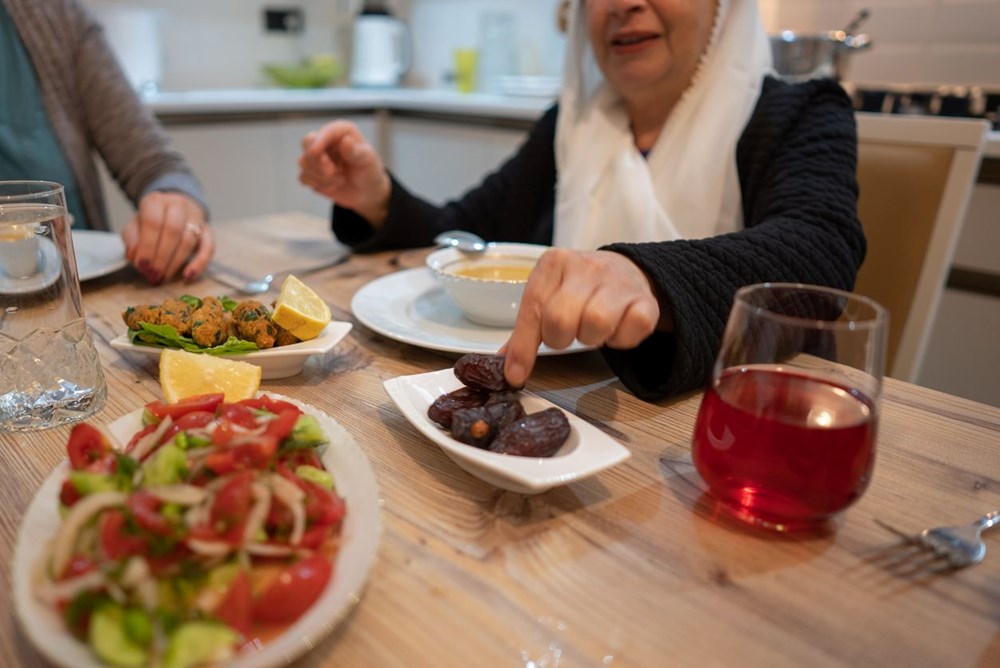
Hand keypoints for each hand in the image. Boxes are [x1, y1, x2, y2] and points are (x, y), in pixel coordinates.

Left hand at [122, 192, 212, 283]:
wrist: (174, 209)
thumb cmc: (152, 221)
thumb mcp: (135, 225)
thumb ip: (132, 239)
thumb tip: (134, 256)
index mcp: (156, 201)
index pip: (153, 222)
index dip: (147, 246)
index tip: (142, 266)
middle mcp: (178, 205)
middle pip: (173, 231)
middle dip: (162, 257)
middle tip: (153, 275)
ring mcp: (196, 216)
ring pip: (189, 240)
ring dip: (175, 263)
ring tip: (164, 277)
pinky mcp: (207, 230)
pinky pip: (209, 247)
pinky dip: (199, 264)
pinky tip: (188, 276)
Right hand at [299, 120, 391, 224]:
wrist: (366, 192)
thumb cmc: (369, 171)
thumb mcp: (369, 161)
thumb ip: (357, 152)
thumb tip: (345, 141)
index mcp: (341, 132)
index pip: (325, 132)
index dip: (318, 142)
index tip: (316, 153)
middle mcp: (326, 140)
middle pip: (307, 143)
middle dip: (317, 161)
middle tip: (333, 172)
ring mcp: (317, 156)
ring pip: (304, 162)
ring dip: (321, 176)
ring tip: (340, 179)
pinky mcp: (311, 171)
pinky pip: (303, 177)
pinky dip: (317, 184)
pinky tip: (332, 185)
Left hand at [502, 249, 661, 386]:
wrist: (629, 270)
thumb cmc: (582, 289)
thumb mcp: (549, 296)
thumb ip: (527, 329)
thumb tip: (505, 366)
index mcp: (554, 263)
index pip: (533, 308)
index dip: (523, 346)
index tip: (516, 374)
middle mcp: (585, 266)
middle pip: (560, 319)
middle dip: (560, 338)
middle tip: (568, 334)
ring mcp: (618, 280)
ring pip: (596, 323)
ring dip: (591, 338)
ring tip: (592, 329)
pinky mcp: (646, 300)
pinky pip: (631, 330)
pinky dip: (621, 340)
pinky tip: (616, 330)